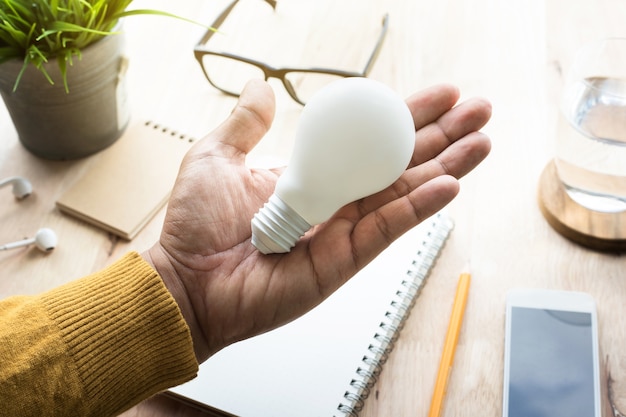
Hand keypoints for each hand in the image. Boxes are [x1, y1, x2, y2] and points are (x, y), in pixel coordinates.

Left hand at [144, 79, 490, 361]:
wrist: (186, 280)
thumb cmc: (196, 226)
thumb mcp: (218, 157)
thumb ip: (246, 124)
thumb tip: (261, 87)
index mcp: (312, 174)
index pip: (369, 141)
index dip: (406, 117)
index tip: (441, 95)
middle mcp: (336, 201)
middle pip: (400, 163)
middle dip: (442, 136)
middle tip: (480, 110)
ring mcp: (344, 231)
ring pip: (405, 193)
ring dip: (447, 167)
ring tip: (482, 141)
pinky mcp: (344, 259)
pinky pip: (388, 228)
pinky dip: (421, 207)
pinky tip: (450, 184)